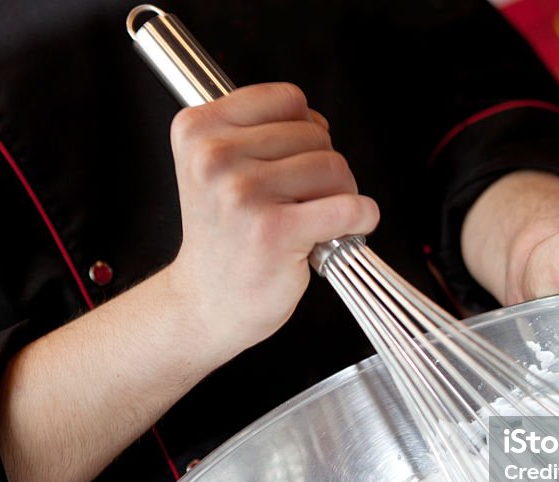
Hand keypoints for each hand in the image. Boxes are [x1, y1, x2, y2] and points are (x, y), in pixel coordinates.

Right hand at [166, 82, 377, 361]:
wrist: (209, 303)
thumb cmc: (225, 236)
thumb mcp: (216, 166)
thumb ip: (255, 129)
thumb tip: (317, 121)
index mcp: (197, 130)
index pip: (289, 100)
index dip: (304, 132)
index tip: (292, 165)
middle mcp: (213, 157)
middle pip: (316, 133)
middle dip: (322, 169)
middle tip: (301, 203)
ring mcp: (242, 194)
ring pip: (334, 167)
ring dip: (339, 195)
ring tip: (311, 221)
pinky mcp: (274, 232)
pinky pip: (349, 207)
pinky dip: (361, 218)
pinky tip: (345, 232)